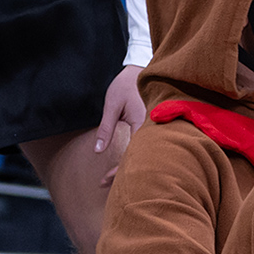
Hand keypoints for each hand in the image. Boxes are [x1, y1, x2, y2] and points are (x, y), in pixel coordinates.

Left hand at [93, 64, 145, 187]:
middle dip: (123, 174)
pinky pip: (146, 146)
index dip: (118, 171)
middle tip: (104, 185)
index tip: (103, 180)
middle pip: (141, 160)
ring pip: (145, 155)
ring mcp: (155, 127)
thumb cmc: (126, 84)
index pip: (131, 155)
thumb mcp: (112, 105)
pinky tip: (126, 163)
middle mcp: (153, 128)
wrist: (141, 68)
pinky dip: (136, 156)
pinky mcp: (154, 126)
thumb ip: (105, 129)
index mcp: (144, 123)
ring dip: (129, 166)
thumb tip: (97, 152)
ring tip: (112, 179)